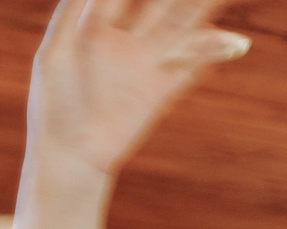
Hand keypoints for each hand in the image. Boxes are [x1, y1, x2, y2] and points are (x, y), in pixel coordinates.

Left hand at [27, 0, 246, 177]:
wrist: (69, 156)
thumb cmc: (53, 106)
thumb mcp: (53, 56)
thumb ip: (70, 14)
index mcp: (96, 32)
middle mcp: (125, 45)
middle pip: (162, 6)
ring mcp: (145, 68)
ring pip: (182, 28)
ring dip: (201, 10)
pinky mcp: (159, 92)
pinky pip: (191, 66)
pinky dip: (211, 51)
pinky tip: (232, 42)